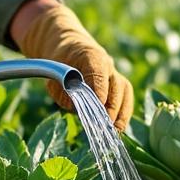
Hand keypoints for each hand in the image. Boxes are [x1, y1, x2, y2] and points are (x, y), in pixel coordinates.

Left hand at [17, 1, 133, 129]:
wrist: (70, 49)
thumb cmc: (60, 62)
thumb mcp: (53, 74)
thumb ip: (62, 89)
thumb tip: (75, 107)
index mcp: (90, 55)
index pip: (98, 71)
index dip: (99, 88)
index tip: (98, 105)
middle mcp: (107, 63)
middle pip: (116, 84)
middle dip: (111, 106)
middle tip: (103, 124)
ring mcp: (115, 73)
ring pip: (124, 91)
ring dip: (121, 112)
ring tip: (114, 130)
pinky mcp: (118, 84)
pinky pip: (126, 97)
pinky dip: (124, 113)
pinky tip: (117, 128)